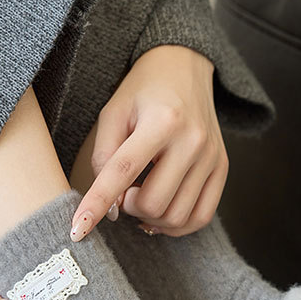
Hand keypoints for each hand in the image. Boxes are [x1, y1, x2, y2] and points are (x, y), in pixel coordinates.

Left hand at [69, 44, 228, 237]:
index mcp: (162, 121)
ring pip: (177, 216)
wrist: (185, 69)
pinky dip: (177, 225)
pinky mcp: (223, 167)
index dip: (97, 204)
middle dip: (128, 207)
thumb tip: (111, 208)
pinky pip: (202, 216)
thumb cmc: (143, 91)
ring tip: (142, 196)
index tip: (77, 230)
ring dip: (150, 217)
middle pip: (154, 203)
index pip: (123, 172)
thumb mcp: (113, 113)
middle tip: (122, 192)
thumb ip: (104, 157)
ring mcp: (212, 156)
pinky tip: (162, 212)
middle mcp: (193, 140)